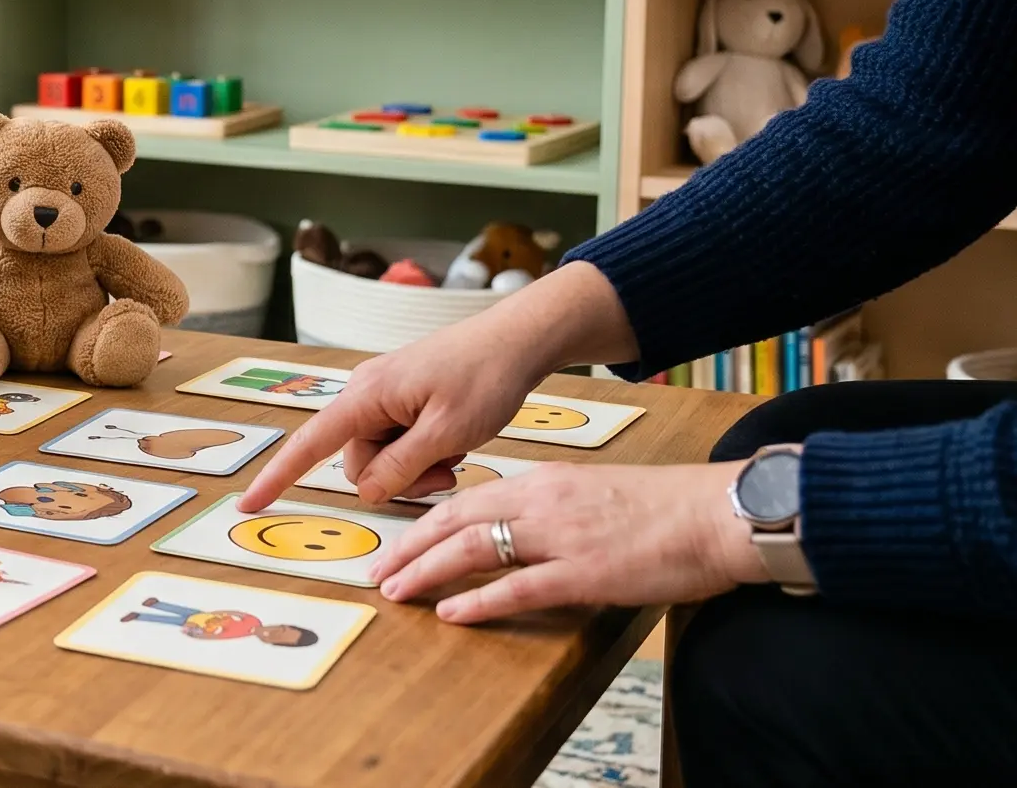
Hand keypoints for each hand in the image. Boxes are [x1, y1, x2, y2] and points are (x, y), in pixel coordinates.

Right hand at [239, 262, 636, 509]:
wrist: (516, 340)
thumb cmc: (484, 377)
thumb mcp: (446, 433)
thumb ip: (400, 467)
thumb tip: (366, 489)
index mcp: (367, 396)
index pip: (309, 443)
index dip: (277, 477)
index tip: (248, 504)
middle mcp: (365, 392)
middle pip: (357, 459)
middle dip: (395, 478)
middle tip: (446, 474)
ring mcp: (384, 393)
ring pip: (381, 454)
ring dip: (415, 466)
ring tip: (456, 453)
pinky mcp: (403, 396)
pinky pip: (397, 438)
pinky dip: (422, 450)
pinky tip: (454, 440)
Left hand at [369, 460, 767, 622]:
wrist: (715, 513)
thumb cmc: (664, 508)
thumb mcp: (591, 493)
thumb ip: (550, 508)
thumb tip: (517, 530)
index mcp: (543, 482)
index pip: (466, 501)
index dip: (425, 524)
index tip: (398, 543)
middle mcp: (542, 502)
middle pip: (454, 521)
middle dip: (408, 547)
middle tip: (378, 570)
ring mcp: (560, 537)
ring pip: (473, 549)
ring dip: (426, 571)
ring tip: (396, 591)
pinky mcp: (584, 572)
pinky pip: (517, 587)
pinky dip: (477, 600)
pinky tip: (450, 612)